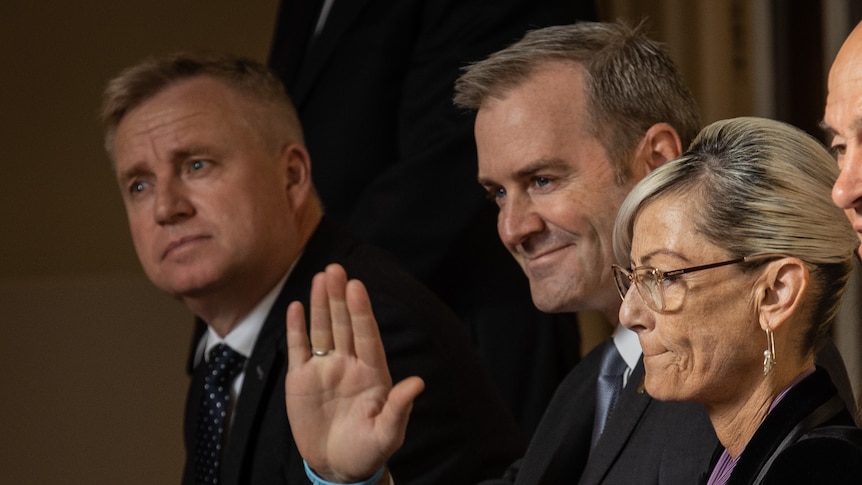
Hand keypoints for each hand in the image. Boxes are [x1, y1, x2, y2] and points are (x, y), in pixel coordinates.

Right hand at [285, 263, 424, 481]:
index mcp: (372, 373)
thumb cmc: (369, 452)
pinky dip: (297, 328)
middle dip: (339, 297)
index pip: (366, 335)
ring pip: (322, 330)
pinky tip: (296, 306)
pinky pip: (299, 348)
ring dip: (320, 304)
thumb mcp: (387, 434)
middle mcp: (349, 364)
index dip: (361, 311)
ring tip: (320, 277)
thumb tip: (417, 383)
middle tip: (335, 269)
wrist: (338, 468)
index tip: (357, 286)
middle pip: (343, 324)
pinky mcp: (301, 380)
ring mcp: (325, 370)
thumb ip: (399, 408)